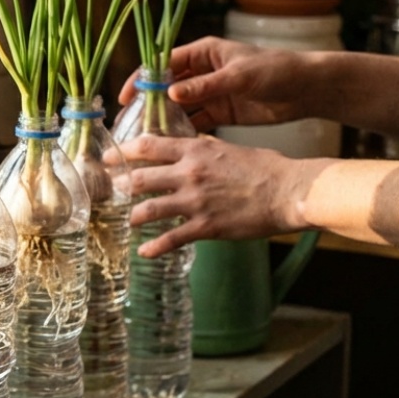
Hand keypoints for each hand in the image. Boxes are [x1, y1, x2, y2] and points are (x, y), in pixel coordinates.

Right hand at [118, 37, 308, 132]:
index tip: (127, 97)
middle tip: (132, 125)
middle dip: (149, 105)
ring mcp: (210, 94)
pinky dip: (184, 133)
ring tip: (148, 140)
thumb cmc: (277, 70)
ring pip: (179, 108)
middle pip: (166, 88)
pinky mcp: (221, 112)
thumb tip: (171, 92)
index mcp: (203, 53)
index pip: (163, 64)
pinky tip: (173, 146)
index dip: (143, 79)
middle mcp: (202, 72)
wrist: (308, 88)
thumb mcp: (240, 76)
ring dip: (165, 121)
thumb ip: (206, 85)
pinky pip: (195, 123)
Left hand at [120, 134, 309, 257]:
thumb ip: (204, 149)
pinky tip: (144, 252)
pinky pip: (170, 238)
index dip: (124, 151)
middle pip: (140, 178)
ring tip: (129, 221)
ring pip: (148, 210)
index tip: (110, 157)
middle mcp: (189, 174)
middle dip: (123, 185)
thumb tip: (191, 145)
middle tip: (114, 190)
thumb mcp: (229, 149)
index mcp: (195, 151)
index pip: (149, 146)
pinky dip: (154, 247)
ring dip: (133, 216)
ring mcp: (195, 202)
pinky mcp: (205, 227)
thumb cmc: (266, 169)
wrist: (288, 192)